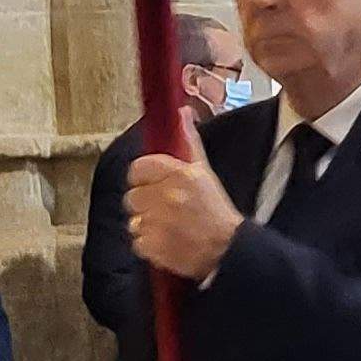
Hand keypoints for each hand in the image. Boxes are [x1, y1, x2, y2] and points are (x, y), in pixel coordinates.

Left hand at [125, 151, 246, 280]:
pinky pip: (137, 243)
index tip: (150, 185)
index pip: (138, 168)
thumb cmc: (217, 211)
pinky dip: (149, 246)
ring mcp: (158, 222)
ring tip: (167, 227)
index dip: (142, 178)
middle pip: (132, 197)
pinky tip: (166, 242)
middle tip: (163, 210)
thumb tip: (183, 112)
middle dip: (145, 204)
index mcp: (178, 174)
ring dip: (147, 225)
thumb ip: (189, 141)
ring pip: (134, 221)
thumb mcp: (204, 172)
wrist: (228, 248)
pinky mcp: (154, 246)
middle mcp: (166, 196)